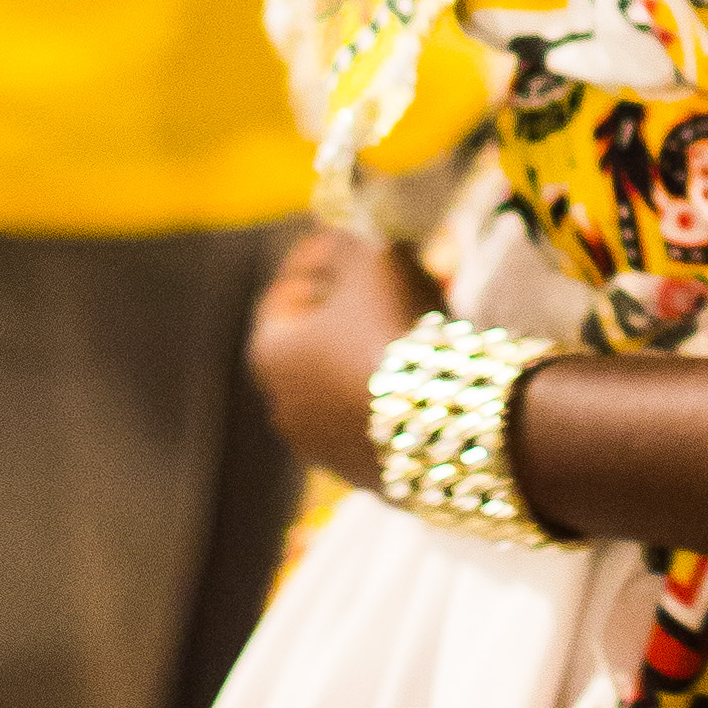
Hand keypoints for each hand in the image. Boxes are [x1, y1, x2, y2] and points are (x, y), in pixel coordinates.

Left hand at [248, 226, 441, 488]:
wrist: (441, 418)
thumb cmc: (391, 328)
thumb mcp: (371, 261)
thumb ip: (349, 242)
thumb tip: (343, 236)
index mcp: (267, 354)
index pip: (284, 293)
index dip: (317, 257)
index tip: (347, 233)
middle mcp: (282, 406)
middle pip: (314, 339)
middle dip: (350, 302)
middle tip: (389, 274)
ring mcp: (322, 448)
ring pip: (345, 379)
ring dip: (373, 345)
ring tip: (419, 314)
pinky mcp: (365, 474)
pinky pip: (374, 413)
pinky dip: (392, 385)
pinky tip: (430, 363)